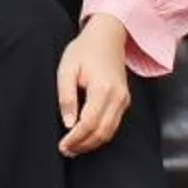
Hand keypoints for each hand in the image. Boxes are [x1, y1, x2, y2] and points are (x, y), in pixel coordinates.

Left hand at [56, 14, 132, 156]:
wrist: (107, 37)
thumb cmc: (84, 50)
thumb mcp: (66, 68)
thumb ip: (66, 96)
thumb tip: (68, 123)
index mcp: (102, 87)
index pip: (89, 123)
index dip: (75, 138)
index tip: (62, 145)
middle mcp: (118, 96)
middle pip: (101, 132)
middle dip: (83, 145)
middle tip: (66, 150)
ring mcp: (124, 99)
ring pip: (110, 132)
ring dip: (92, 144)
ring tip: (74, 148)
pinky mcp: (125, 101)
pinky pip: (114, 125)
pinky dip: (100, 135)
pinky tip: (86, 137)